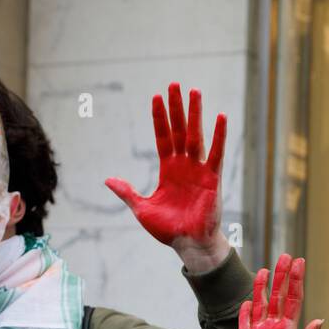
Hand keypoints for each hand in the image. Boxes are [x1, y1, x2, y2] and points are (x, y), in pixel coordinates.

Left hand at [106, 83, 227, 271]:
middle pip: (178, 129)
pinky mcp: (212, 178)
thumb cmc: (169, 230)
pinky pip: (216, 153)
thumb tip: (108, 180)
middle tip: (174, 84)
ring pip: (196, 135)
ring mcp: (199, 170)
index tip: (156, 97)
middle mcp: (184, 165)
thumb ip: (127, 192)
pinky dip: (219, 136)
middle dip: (176, 107)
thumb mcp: (142, 209)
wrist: (189, 244)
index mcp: (168, 170)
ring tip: (195, 91)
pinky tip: (221, 117)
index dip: (159, 117)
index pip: (162, 137)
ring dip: (195, 114)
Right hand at [236, 253, 321, 328]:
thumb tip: (319, 321)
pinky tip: (248, 299)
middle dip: (282, 276)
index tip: (298, 262)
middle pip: (277, 296)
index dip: (295, 281)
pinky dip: (245, 311)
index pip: (292, 300)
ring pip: (260, 304)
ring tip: (265, 269)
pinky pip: (244, 323)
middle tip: (285, 256)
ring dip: (262, 287)